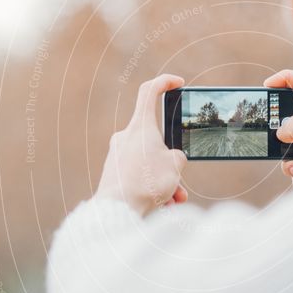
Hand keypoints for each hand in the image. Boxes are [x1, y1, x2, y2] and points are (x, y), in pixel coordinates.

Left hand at [96, 74, 187, 215]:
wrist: (117, 210)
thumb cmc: (146, 183)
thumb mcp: (175, 166)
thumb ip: (177, 157)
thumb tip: (170, 161)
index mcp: (140, 127)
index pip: (150, 91)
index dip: (165, 82)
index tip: (178, 83)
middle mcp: (126, 137)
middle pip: (156, 141)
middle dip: (172, 162)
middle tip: (179, 179)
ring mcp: (118, 156)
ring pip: (150, 163)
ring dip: (166, 181)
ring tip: (173, 199)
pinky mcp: (114, 174)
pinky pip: (139, 177)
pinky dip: (153, 189)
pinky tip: (161, 205)